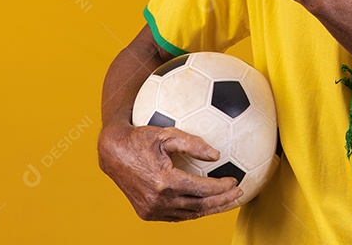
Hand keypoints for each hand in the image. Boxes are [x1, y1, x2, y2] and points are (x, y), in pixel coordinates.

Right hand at [97, 121, 242, 221]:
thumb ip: (192, 144)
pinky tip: (205, 203)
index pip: (202, 189)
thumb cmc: (140, 139)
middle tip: (239, 193)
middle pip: (199, 206)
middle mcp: (158, 200)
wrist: (112, 153)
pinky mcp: (147, 213)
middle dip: (222, 201)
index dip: (222, 187)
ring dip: (210, 209)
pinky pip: (176, 216)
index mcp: (164, 181)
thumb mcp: (166, 134)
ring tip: (226, 200)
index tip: (235, 181)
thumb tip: (216, 155)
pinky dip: (193, 211)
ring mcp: (151, 210)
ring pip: (189, 214)